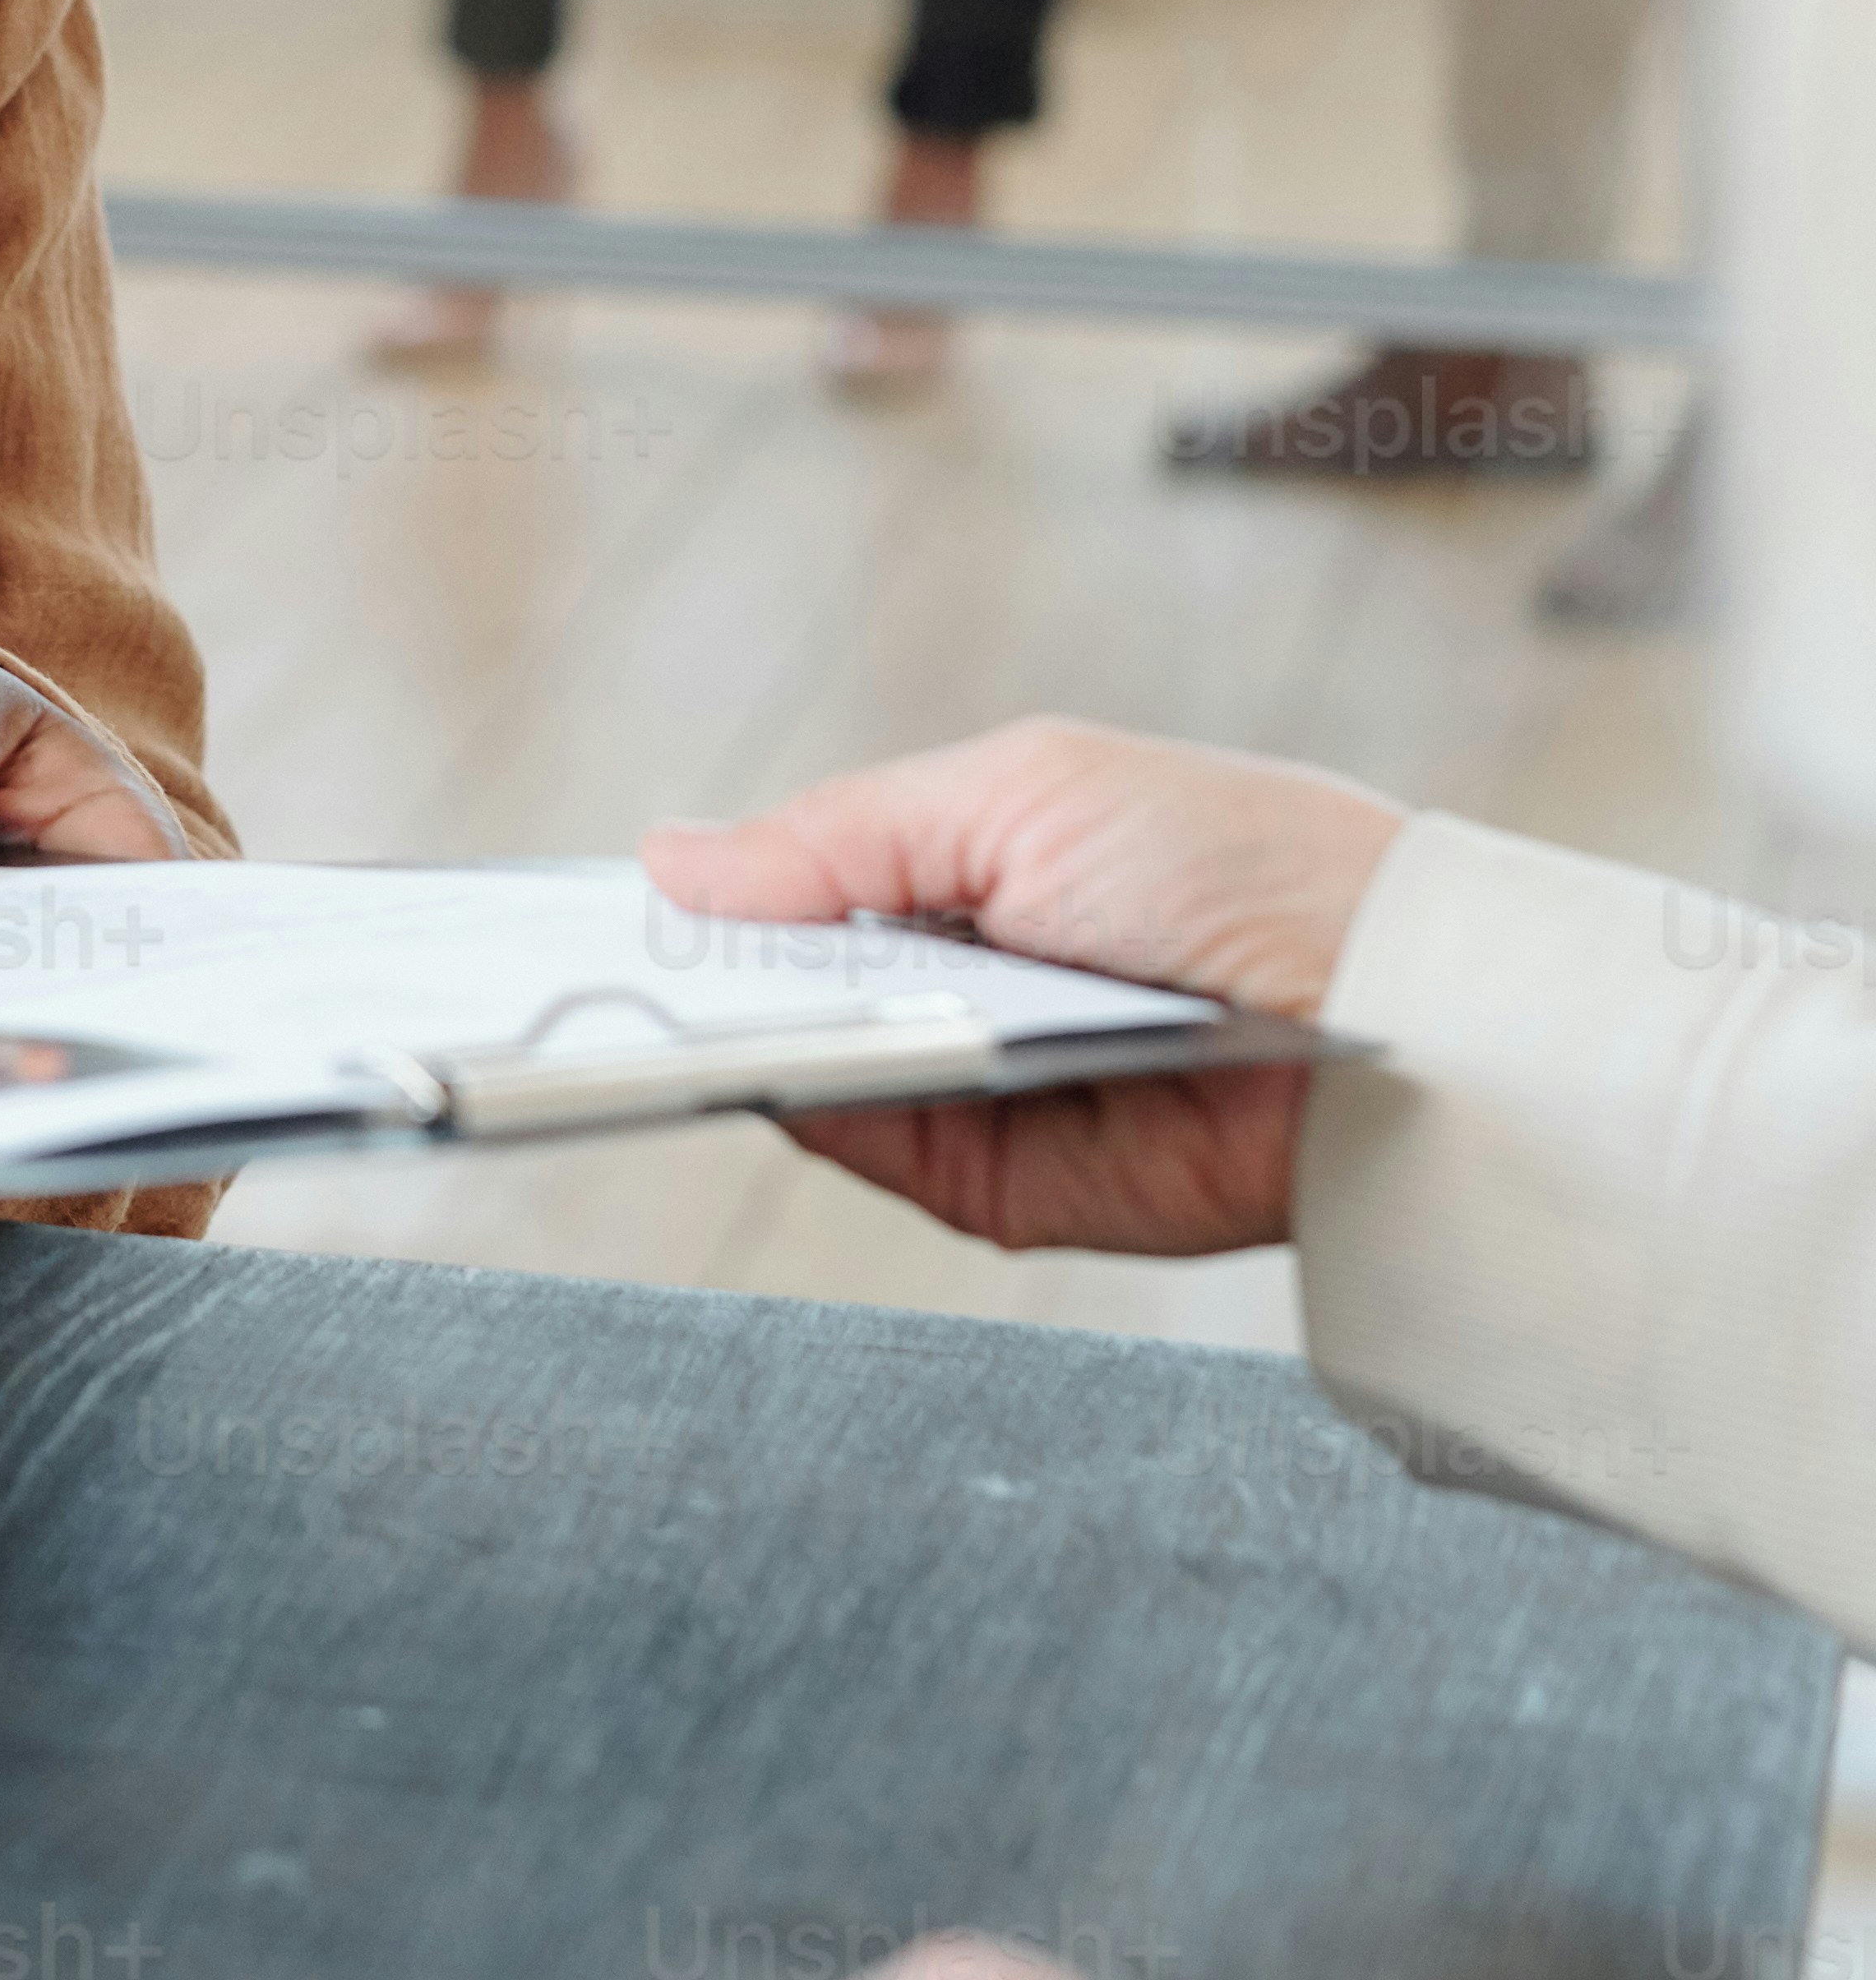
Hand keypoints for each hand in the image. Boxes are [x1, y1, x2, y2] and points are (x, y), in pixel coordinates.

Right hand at [641, 712, 1400, 1254]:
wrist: (1378, 1003)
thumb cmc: (1234, 861)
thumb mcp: (1017, 793)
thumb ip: (837, 836)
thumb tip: (673, 859)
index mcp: (965, 870)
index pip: (796, 892)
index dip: (707, 900)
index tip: (602, 906)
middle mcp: (961, 985)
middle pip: (787, 994)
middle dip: (703, 976)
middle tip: (608, 962)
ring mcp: (975, 1088)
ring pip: (813, 1076)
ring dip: (748, 1042)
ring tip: (684, 1003)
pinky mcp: (1003, 1187)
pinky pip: (876, 1155)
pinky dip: (821, 1114)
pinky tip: (783, 1065)